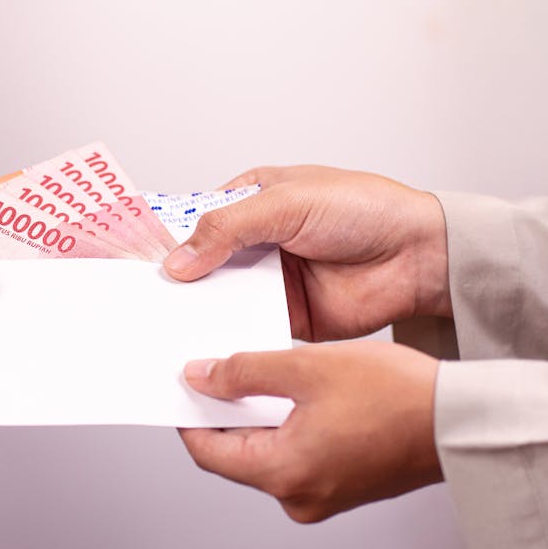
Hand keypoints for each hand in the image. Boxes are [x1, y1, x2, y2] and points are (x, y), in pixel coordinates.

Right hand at [164, 166, 451, 340]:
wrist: (418, 255)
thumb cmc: (363, 210)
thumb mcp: (285, 204)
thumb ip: (227, 229)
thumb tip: (177, 262)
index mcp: (250, 201)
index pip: (193, 220)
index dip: (162, 240)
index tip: (130, 262)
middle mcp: (255, 243)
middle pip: (199, 265)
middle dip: (174, 283)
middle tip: (139, 302)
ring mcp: (268, 281)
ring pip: (218, 299)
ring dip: (196, 312)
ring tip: (158, 329)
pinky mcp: (284, 316)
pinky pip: (245, 328)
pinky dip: (226, 337)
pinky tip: (202, 347)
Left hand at [179, 342, 441, 521]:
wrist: (461, 420)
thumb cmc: (396, 395)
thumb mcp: (305, 366)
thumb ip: (244, 371)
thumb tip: (199, 377)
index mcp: (283, 473)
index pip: (208, 451)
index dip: (189, 415)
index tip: (182, 386)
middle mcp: (298, 496)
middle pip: (236, 453)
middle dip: (224, 411)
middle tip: (218, 370)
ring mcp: (322, 495)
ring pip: (266, 452)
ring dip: (257, 416)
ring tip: (257, 374)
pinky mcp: (341, 485)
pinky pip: (295, 456)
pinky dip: (285, 425)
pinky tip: (292, 393)